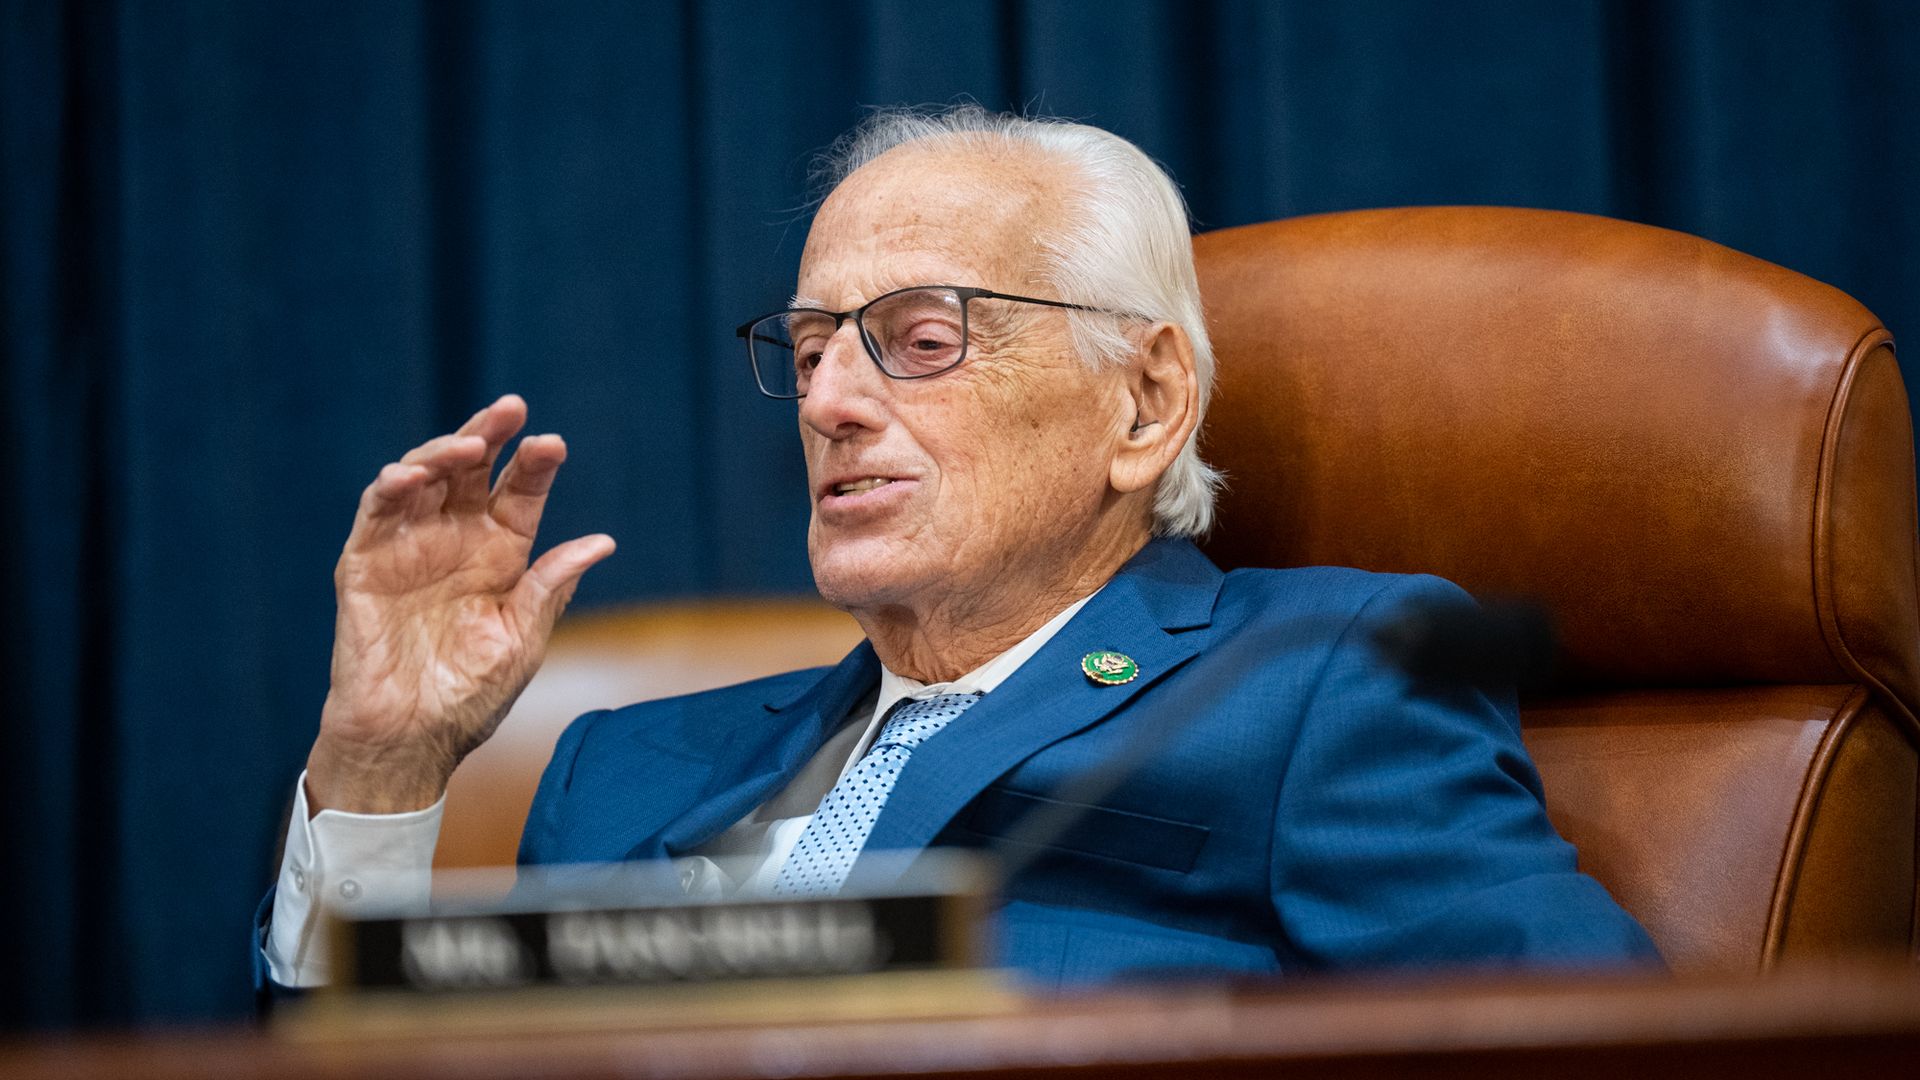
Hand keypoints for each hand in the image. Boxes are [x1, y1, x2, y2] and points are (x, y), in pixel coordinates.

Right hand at [305, 395, 615, 813]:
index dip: (534, 468)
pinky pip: (375, 514)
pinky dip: (390, 489)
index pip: (519, 496)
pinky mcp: (364, 565)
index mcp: (498, 556)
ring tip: (466, 444)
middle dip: (488, 435)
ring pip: (422, 479)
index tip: (552, 445)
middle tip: (510, 409)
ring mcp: (408, 549)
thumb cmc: (469, 697)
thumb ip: (551, 587)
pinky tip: (411, 476)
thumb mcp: (522, 639)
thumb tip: (602, 542)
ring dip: (441, 453)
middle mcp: (454, 542)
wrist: (411, 740)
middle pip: (470, 472)